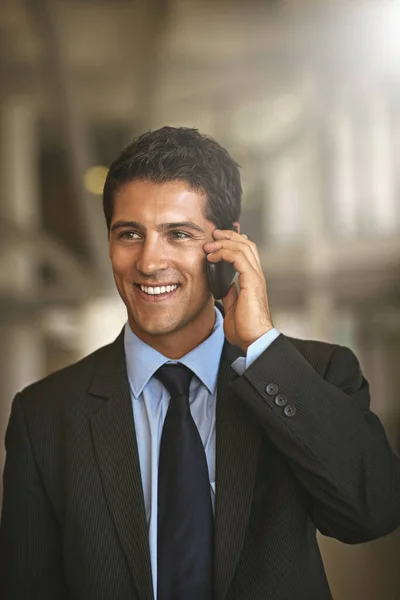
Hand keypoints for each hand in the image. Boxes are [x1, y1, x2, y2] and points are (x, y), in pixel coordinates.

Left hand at [204, 229, 272, 352]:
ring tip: (209, 245)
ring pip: (243, 247)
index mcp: (253, 280)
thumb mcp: (233, 306)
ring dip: (224, 242)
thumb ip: (230, 293)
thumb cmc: (245, 328)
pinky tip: (212, 257)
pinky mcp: (252, 281)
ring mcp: (255, 277)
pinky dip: (224, 253)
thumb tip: (224, 285)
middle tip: (212, 234)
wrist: (253, 340)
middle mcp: (257, 275)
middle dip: (228, 236)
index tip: (216, 240)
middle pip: (246, 244)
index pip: (247, 252)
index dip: (233, 242)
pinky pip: (239, 258)